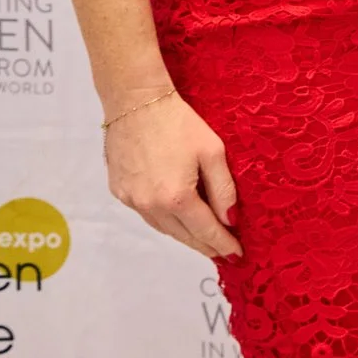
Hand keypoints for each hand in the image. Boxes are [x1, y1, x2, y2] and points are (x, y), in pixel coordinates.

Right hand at [102, 89, 241, 257]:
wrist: (135, 102)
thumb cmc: (179, 122)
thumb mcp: (212, 151)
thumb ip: (223, 189)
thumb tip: (229, 220)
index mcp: (176, 197)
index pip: (205, 230)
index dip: (223, 244)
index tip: (237, 255)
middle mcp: (150, 205)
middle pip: (183, 235)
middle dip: (205, 245)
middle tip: (222, 252)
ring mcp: (131, 200)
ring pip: (163, 228)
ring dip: (184, 236)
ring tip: (202, 240)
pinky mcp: (119, 191)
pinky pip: (146, 214)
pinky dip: (164, 220)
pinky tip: (176, 218)